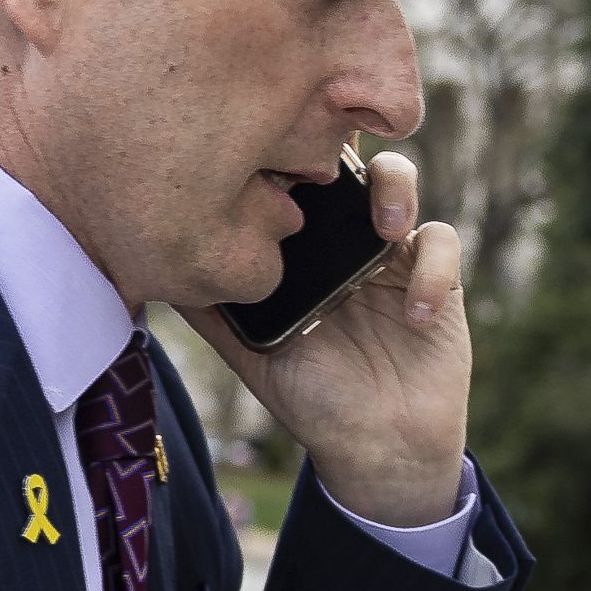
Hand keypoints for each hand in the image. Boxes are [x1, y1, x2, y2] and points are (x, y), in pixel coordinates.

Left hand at [176, 150, 468, 529]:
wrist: (375, 448)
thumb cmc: (312, 400)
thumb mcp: (250, 354)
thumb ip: (210, 312)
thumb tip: (150, 270)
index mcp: (299, 248)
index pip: (291, 177)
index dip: (283, 150)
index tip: (269, 162)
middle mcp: (343, 239)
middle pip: (345, 157)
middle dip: (340, 142)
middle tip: (327, 171)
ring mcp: (390, 254)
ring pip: (398, 179)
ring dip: (394, 187)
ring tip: (384, 232)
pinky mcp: (436, 277)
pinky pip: (440, 241)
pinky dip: (431, 271)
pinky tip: (415, 317)